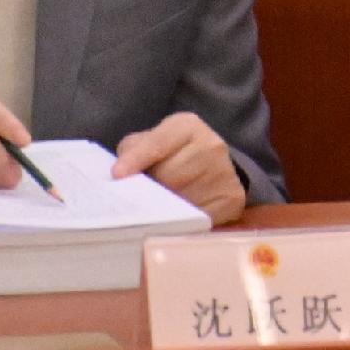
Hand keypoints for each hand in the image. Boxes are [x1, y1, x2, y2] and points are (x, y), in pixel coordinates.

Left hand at [115, 112, 247, 224]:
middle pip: (169, 176)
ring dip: (165, 210)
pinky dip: (184, 223)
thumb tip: (120, 174)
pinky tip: (176, 221)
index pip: (158, 143)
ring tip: (158, 210)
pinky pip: (199, 218)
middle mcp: (211, 145)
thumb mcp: (153, 142)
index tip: (117, 175)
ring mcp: (224, 172)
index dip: (136, 159)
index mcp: (187, 127)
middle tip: (140, 200)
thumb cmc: (174, 156)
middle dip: (151, 191)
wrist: (215, 168)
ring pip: (183, 200)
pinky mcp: (232, 198)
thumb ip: (133, 151)